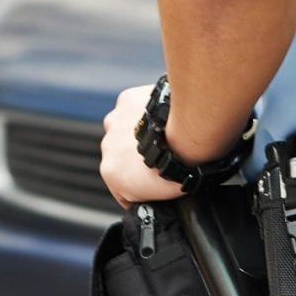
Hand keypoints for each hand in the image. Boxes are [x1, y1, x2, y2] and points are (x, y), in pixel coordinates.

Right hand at [100, 85, 185, 208]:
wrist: (189, 134)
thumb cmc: (181, 164)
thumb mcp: (162, 194)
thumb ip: (150, 192)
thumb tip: (161, 193)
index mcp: (111, 173)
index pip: (120, 186)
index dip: (138, 186)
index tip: (153, 183)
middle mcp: (107, 147)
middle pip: (121, 155)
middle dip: (137, 156)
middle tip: (163, 156)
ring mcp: (115, 123)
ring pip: (125, 131)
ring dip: (139, 134)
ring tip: (165, 136)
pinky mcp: (126, 101)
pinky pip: (134, 108)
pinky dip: (145, 112)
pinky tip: (164, 118)